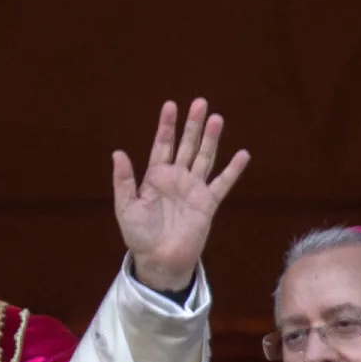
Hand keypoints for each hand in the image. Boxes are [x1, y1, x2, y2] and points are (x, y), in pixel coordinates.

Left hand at [112, 99, 249, 293]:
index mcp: (155, 176)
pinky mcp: (208, 203)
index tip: (170, 105)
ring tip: (217, 118)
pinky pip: (223, 183)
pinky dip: (233, 170)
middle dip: (192, 125)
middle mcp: (176, 178)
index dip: (166, 126)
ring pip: (204, 158)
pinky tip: (242, 154)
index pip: (162, 145)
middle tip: (200, 102)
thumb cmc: (139, 234)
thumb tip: (118, 152)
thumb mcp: (126, 207)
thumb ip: (124, 180)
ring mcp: (193, 189)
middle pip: (186, 145)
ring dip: (211, 139)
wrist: (159, 259)